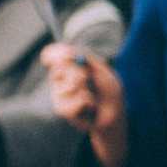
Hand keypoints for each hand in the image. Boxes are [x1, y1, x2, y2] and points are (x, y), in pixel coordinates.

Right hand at [41, 42, 127, 166]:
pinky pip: (75, 102)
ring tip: (93, 97)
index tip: (63, 54)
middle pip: (59, 68)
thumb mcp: (103, 71)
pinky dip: (88, 103)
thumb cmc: (110, 92)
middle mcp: (59, 80)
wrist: (114, 114)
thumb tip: (71, 51)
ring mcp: (58, 95)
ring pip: (69, 86)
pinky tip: (91, 108)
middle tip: (87, 76)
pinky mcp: (62, 110)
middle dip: (77, 72)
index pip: (52, 56)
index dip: (53, 53)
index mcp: (68, 67)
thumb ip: (89, 59)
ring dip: (86, 89)